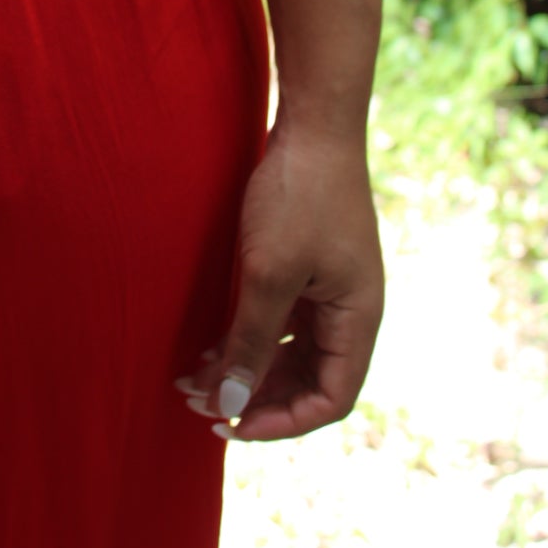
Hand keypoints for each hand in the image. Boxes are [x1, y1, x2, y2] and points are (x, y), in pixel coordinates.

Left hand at [172, 117, 384, 440]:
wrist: (310, 123)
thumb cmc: (299, 195)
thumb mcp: (269, 274)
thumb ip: (250, 343)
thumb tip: (228, 406)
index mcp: (357, 320)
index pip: (330, 400)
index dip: (281, 421)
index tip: (229, 424)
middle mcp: (349, 311)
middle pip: (306, 380)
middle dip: (252, 396)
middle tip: (196, 402)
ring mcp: (327, 288)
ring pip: (287, 351)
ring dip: (242, 367)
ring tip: (190, 378)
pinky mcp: (305, 265)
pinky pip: (278, 319)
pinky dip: (244, 334)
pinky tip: (205, 342)